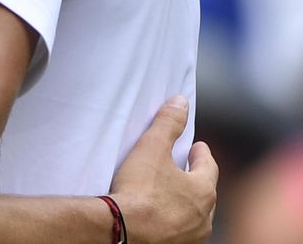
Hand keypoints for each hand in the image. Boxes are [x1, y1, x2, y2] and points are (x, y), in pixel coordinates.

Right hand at [108, 96, 217, 243]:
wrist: (123, 231)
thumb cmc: (140, 191)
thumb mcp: (152, 148)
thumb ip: (168, 123)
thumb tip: (180, 102)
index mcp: (203, 190)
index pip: (209, 167)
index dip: (202, 155)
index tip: (197, 148)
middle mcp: (204, 217)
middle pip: (204, 192)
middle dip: (195, 179)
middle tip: (184, 169)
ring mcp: (191, 236)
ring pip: (194, 215)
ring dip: (186, 203)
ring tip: (171, 195)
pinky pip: (180, 230)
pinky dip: (174, 221)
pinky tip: (160, 217)